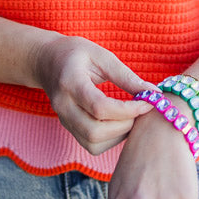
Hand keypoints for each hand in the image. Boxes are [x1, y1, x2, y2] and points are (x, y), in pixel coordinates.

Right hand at [32, 35, 153, 155]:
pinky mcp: (68, 127)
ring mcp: (63, 119)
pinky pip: (90, 145)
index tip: (148, 102)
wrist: (45, 60)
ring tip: (130, 117)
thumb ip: (126, 76)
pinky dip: (110, 140)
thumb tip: (153, 93)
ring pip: (93, 143)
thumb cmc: (75, 53)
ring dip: (118, 136)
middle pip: (95, 132)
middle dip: (125, 125)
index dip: (128, 110)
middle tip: (139, 110)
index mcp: (70, 82)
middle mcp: (63, 105)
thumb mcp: (101, 56)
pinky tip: (119, 123)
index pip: (99, 108)